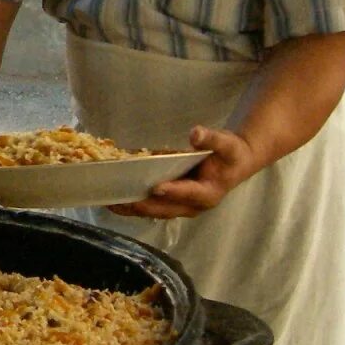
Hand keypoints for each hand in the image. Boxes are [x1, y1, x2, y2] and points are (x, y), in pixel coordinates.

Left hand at [107, 125, 262, 218]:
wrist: (235, 164)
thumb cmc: (230, 154)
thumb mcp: (226, 144)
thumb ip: (211, 139)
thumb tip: (196, 133)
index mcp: (208, 193)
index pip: (189, 193)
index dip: (174, 191)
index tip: (156, 188)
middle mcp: (193, 205)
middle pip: (166, 208)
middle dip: (143, 205)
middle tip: (120, 199)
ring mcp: (182, 207)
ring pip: (155, 211)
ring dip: (133, 208)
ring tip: (110, 202)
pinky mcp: (173, 204)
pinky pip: (152, 207)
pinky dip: (134, 205)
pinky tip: (115, 200)